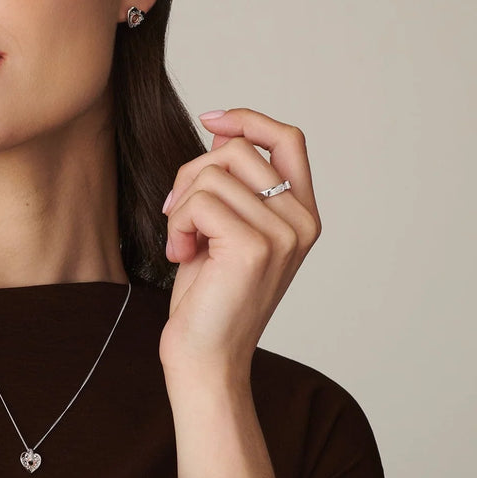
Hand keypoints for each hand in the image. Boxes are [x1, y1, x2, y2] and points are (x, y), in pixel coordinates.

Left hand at [159, 108, 320, 377]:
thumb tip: (223, 131)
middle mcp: (301, 222)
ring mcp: (282, 234)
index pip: (289, 139)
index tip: (210, 118)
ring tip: (182, 244)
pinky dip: (177, 224)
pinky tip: (180, 255)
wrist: (205, 359)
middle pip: (237, 150)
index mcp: (301, 216)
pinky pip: (199, 200)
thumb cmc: (208, 301)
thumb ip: (230, 185)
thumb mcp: (220, 231)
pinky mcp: (253, 247)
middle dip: (191, 176)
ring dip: (180, 206)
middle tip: (176, 218)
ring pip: (213, 173)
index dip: (248, 120)